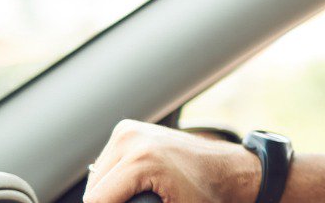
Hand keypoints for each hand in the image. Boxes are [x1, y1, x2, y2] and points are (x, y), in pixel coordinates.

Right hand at [83, 120, 261, 202]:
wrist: (230, 170)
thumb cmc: (209, 196)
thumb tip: (123, 202)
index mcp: (141, 160)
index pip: (97, 200)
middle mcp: (131, 139)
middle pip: (94, 190)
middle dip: (111, 202)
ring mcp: (129, 130)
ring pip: (96, 177)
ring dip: (110, 192)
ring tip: (140, 195)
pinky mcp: (128, 129)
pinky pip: (106, 164)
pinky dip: (114, 178)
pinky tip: (136, 184)